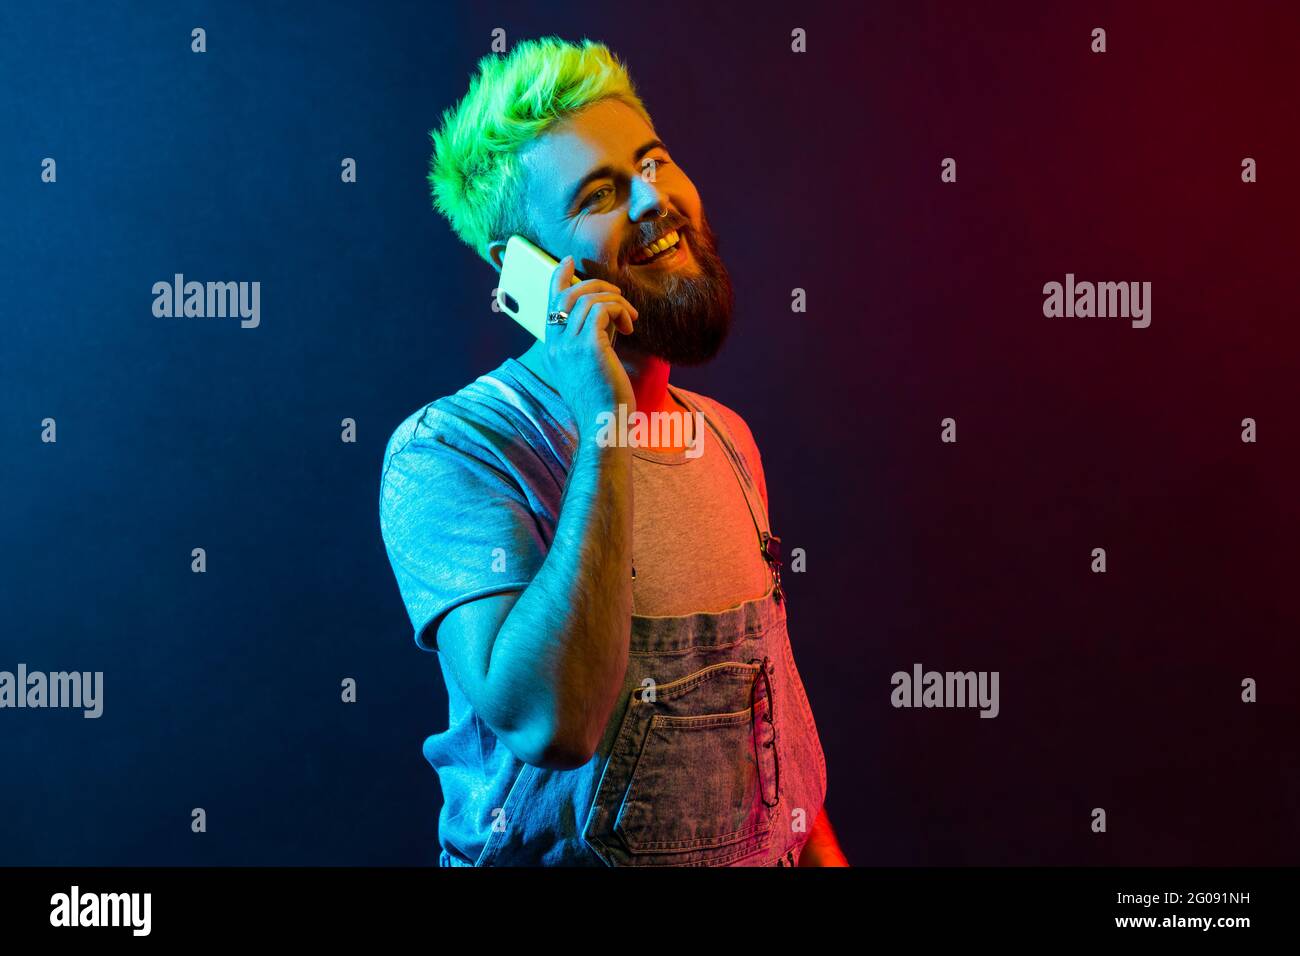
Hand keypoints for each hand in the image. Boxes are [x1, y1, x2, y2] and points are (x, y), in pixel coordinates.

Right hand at [542, 255, 637, 434]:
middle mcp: (556, 343)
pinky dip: (620, 310)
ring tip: (630, 319)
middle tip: (618, 297)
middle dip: (596, 286)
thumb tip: (608, 314)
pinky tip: (630, 327)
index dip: (559, 277)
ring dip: (615, 301)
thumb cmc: (603, 400)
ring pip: (589, 299)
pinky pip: (603, 310)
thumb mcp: (590, 365)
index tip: (570, 261)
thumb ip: (593, 338)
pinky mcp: (589, 346)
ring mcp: (569, 344)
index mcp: (553, 347)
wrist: (603, 425)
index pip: (550, 302)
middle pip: (568, 293)